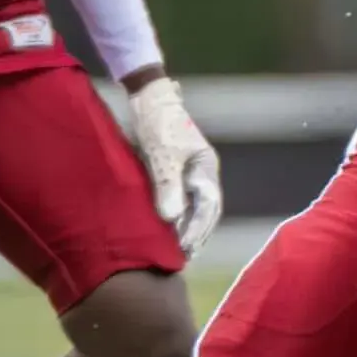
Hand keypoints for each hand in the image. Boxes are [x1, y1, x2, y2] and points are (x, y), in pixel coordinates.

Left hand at [127, 76, 221, 254]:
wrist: (148, 98)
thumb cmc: (158, 123)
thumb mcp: (162, 154)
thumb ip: (168, 185)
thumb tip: (172, 218)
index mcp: (206, 168)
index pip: (209, 206)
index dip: (197, 228)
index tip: (185, 247)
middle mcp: (202, 174)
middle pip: (206, 211)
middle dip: (196, 235)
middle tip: (184, 258)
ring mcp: (189, 175)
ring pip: (194, 209)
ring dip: (187, 230)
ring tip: (178, 253)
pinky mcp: (173, 175)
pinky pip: (179, 203)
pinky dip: (176, 220)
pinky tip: (166, 233)